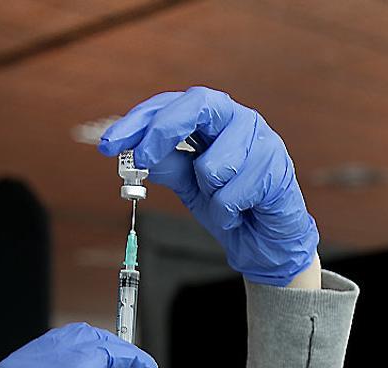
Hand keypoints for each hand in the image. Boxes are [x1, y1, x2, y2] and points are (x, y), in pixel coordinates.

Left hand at [98, 86, 317, 285]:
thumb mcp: (189, 185)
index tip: (110, 144)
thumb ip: (167, 165)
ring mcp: (262, 140)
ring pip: (212, 164)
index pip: (172, 105)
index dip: (139, 120)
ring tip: (223, 203)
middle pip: (196, 104)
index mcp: (214, 119)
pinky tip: (241, 213)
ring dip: (208, 194)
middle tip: (139, 161)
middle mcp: (238, 120)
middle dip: (162, 132)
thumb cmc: (231, 207)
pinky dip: (227, 213)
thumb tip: (137, 152)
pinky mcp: (277, 168)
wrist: (268, 242)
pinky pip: (232, 195)